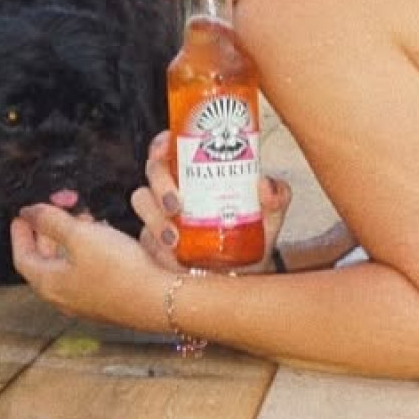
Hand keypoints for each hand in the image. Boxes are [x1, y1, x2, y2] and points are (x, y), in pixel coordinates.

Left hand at [9, 198, 169, 328]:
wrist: (161, 299)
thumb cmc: (119, 269)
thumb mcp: (80, 236)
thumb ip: (52, 221)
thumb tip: (29, 213)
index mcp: (49, 283)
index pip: (23, 257)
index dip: (21, 234)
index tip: (21, 217)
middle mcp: (64, 296)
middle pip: (44, 262)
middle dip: (47, 234)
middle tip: (52, 212)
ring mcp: (86, 301)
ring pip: (67, 266)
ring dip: (69, 240)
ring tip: (81, 219)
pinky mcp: (107, 298)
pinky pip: (87, 271)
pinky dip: (87, 251)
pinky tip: (103, 238)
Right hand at [131, 131, 292, 272]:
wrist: (245, 275)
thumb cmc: (252, 235)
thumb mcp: (269, 214)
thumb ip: (276, 196)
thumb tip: (264, 184)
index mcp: (195, 172)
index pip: (170, 148)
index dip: (161, 143)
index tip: (167, 147)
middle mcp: (173, 189)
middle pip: (152, 172)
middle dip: (160, 185)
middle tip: (176, 204)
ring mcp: (160, 216)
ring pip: (143, 205)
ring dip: (154, 220)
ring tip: (174, 240)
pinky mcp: (153, 245)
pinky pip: (145, 242)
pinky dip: (156, 248)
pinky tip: (172, 258)